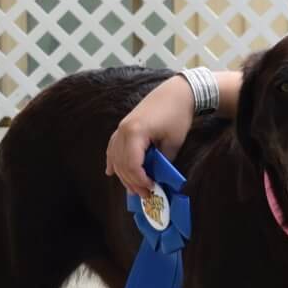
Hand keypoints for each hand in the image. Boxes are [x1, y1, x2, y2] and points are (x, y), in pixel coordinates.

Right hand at [104, 76, 193, 197]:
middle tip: (146, 195)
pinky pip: (113, 147)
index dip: (140, 180)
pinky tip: (110, 172)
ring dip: (123, 175)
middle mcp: (123, 130)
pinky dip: (112, 161)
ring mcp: (121, 128)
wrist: (176, 93)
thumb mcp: (173, 142)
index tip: (152, 189)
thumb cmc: (178, 115)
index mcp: (135, 133)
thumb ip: (163, 161)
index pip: (131, 164)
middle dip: (132, 182)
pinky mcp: (124, 126)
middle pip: (121, 164)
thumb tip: (157, 178)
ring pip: (115, 157)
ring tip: (134, 189)